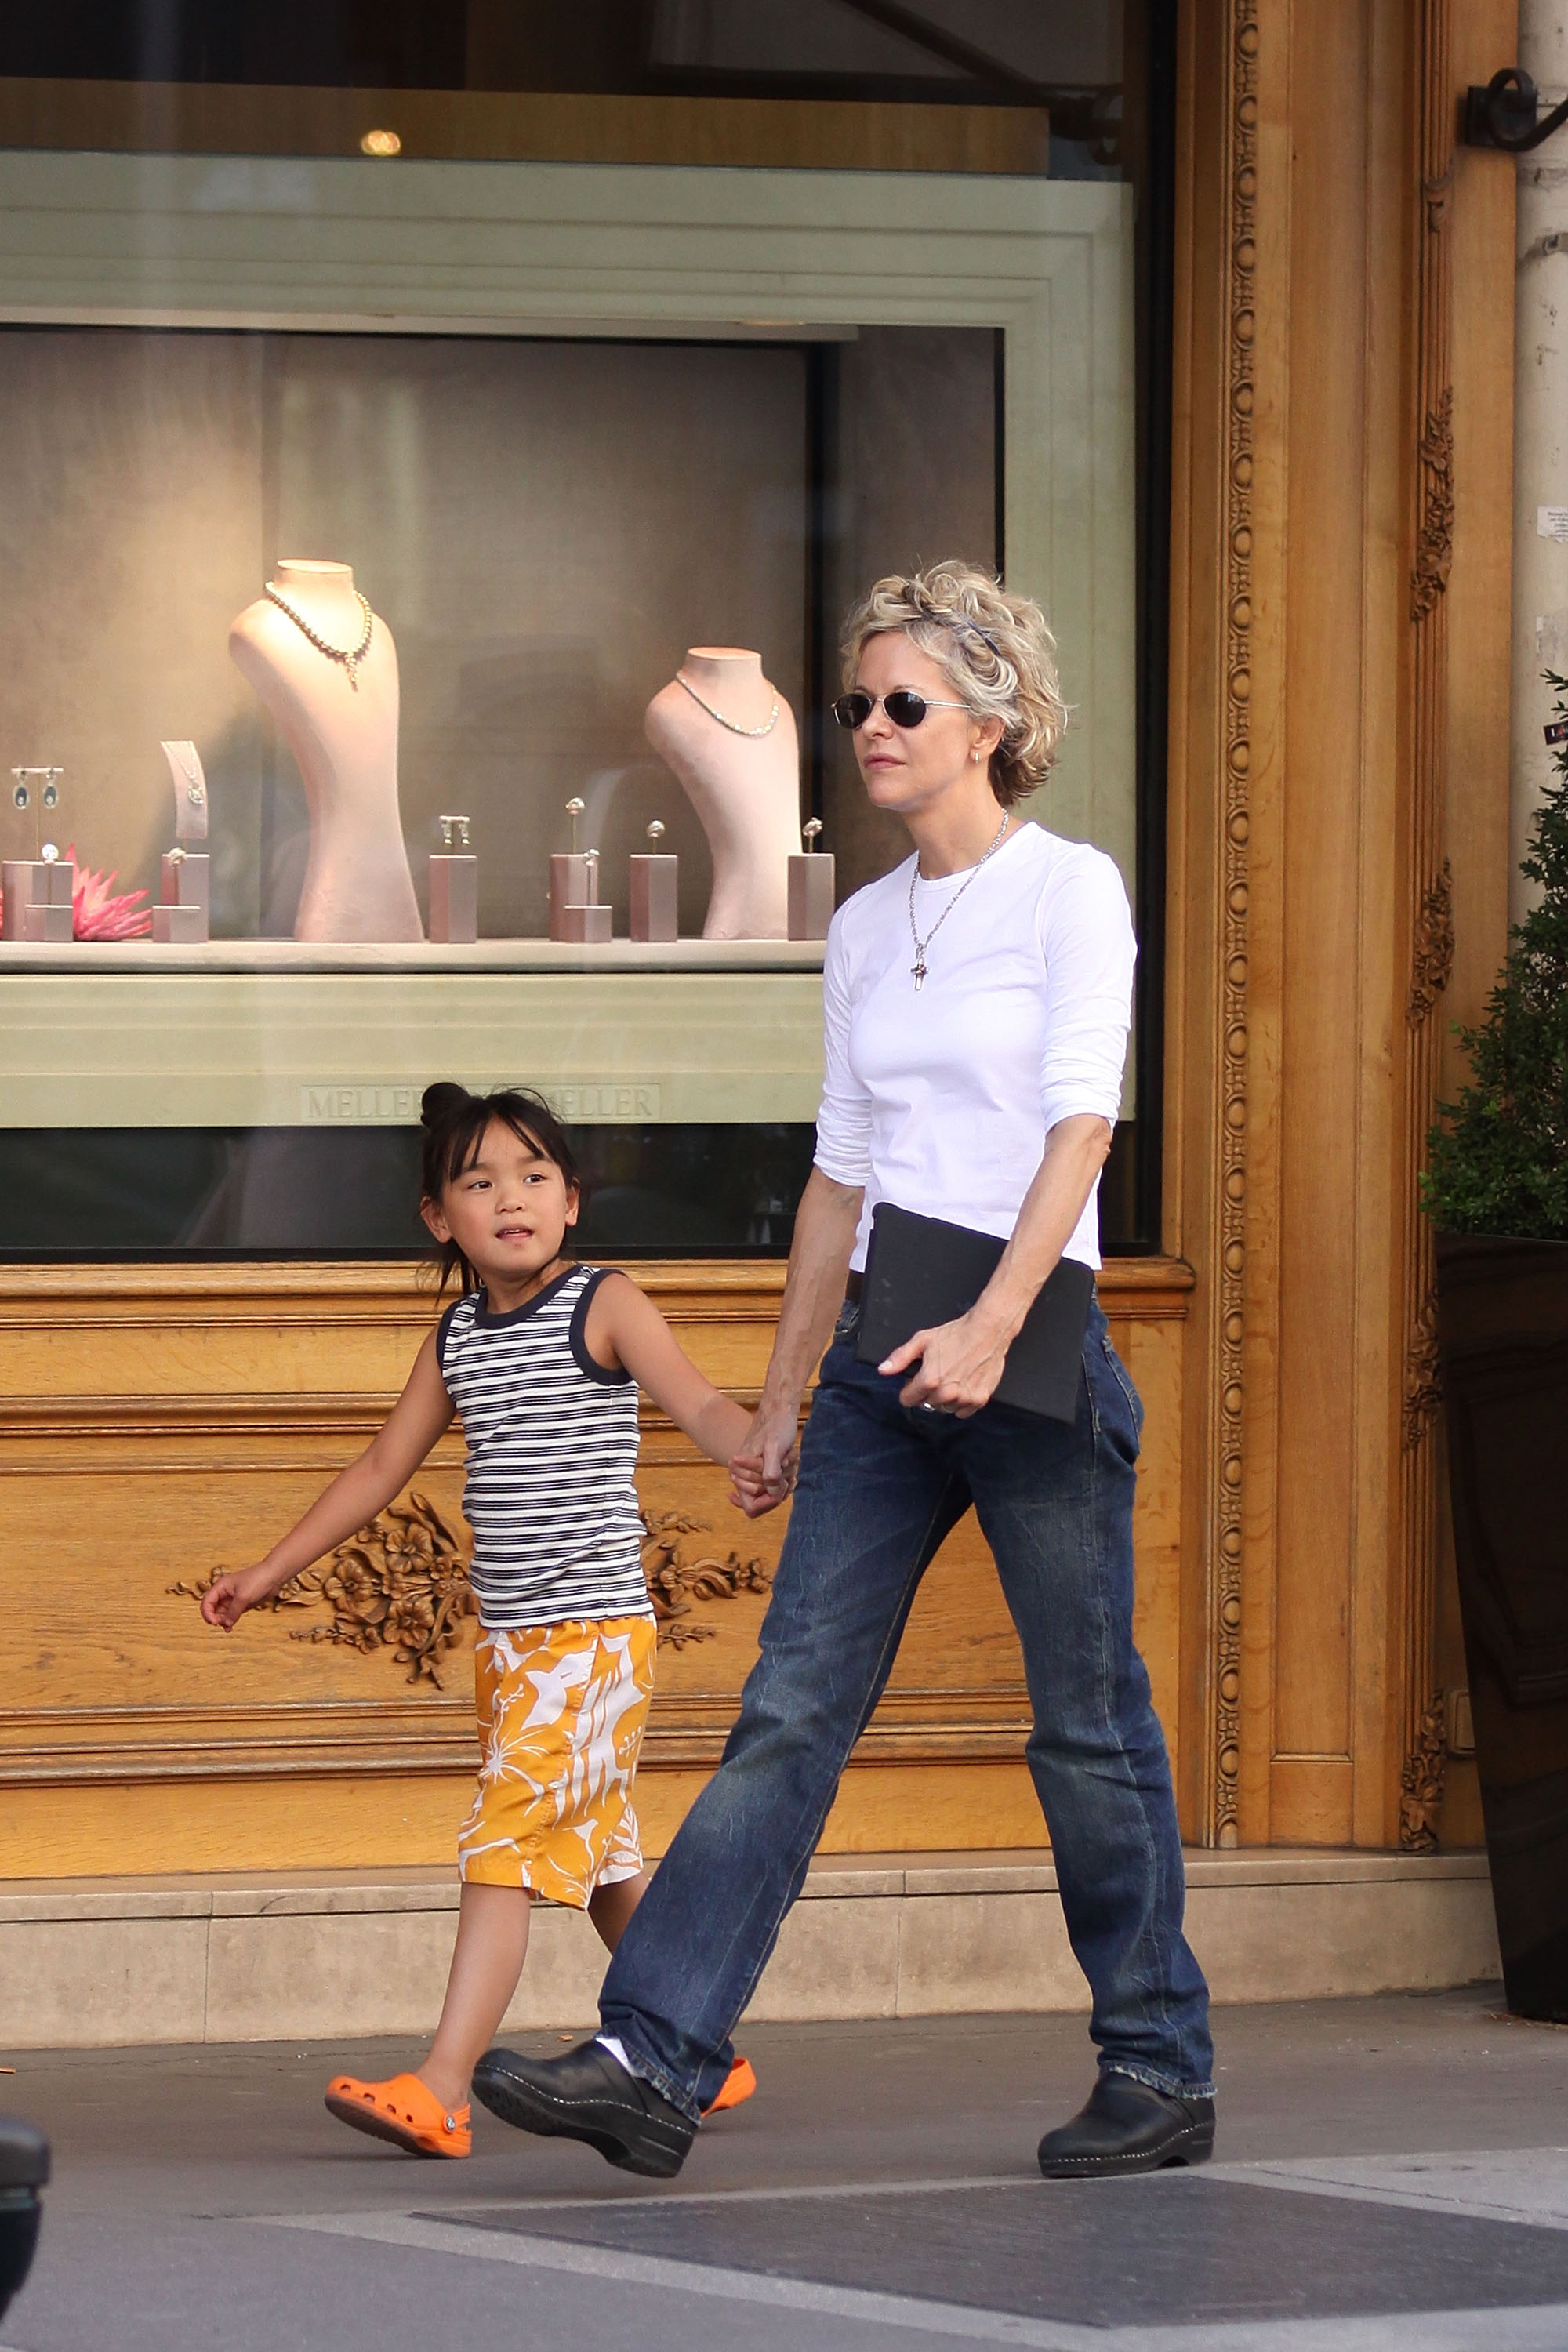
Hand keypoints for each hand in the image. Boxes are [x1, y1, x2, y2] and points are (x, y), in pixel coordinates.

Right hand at [200, 1565, 270, 1630]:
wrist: (274, 1576)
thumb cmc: (258, 1580)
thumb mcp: (243, 1598)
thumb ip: (233, 1612)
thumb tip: (225, 1625)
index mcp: (221, 1586)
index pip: (206, 1602)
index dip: (207, 1614)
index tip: (214, 1623)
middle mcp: (224, 1592)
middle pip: (212, 1609)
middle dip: (215, 1618)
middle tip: (222, 1624)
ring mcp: (233, 1598)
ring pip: (221, 1613)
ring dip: (222, 1621)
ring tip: (228, 1627)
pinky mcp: (241, 1603)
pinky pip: (231, 1614)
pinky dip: (229, 1621)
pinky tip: (230, 1627)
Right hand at [727, 1394, 798, 1516]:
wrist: (779, 1411)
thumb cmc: (776, 1426)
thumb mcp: (774, 1448)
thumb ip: (770, 1472)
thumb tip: (772, 1494)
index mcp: (739, 1474)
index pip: (751, 1508)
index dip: (768, 1501)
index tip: (781, 1485)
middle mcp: (743, 1478)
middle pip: (764, 1502)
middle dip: (779, 1486)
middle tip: (785, 1463)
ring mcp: (754, 1475)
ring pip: (773, 1494)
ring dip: (785, 1479)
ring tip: (787, 1458)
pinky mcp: (764, 1470)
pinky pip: (777, 1485)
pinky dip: (786, 1477)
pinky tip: (789, 1462)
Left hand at [879, 1310, 1010, 1417]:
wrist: (987, 1331)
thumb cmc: (956, 1334)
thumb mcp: (922, 1340)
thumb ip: (900, 1357)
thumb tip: (884, 1370)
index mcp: (929, 1380)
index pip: (907, 1400)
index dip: (909, 1389)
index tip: (916, 1380)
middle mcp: (946, 1393)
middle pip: (926, 1404)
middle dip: (928, 1392)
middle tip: (938, 1374)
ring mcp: (964, 1398)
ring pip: (945, 1408)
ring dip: (945, 1399)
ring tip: (952, 1378)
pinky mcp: (979, 1400)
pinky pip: (962, 1411)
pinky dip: (962, 1402)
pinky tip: (964, 1385)